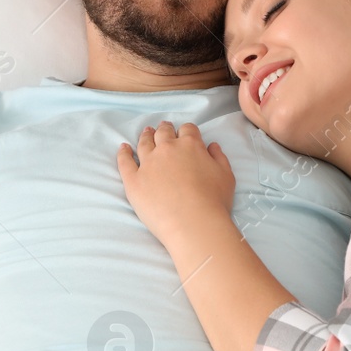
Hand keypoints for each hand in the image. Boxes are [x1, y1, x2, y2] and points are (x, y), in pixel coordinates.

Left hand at [116, 121, 235, 244]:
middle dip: (165, 129)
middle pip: (163, 132)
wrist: (193, 223)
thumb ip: (219, 157)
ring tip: (146, 133)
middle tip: (164, 128)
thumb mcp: (226, 176)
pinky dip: (124, 153)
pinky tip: (124, 148)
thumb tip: (211, 146)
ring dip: (146, 136)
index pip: (187, 129)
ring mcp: (148, 163)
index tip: (186, 134)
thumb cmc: (214, 201)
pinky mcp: (133, 179)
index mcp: (190, 145)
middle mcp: (167, 149)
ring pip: (144, 143)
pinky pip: (125, 161)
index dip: (187, 131)